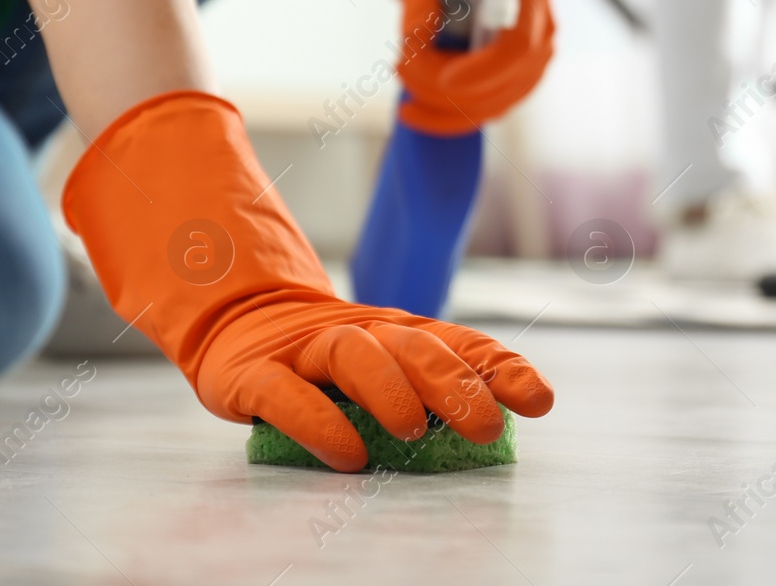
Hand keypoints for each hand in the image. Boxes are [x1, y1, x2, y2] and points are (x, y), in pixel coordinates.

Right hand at [196, 294, 554, 471]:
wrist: (237, 322)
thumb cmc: (324, 364)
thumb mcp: (384, 371)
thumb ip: (433, 392)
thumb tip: (505, 420)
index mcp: (395, 332)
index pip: (457, 343)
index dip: (499, 369)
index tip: (537, 400)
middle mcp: (358, 331)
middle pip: (412, 345)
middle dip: (453, 383)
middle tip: (484, 427)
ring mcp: (305, 351)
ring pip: (354, 353)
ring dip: (389, 389)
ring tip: (411, 431)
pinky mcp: (255, 376)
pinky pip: (287, 394)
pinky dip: (318, 421)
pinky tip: (346, 453)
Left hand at [393, 0, 554, 135]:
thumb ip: (419, 3)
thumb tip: (417, 44)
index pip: (519, 45)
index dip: (485, 70)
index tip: (444, 80)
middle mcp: (543, 34)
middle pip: (502, 85)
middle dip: (445, 88)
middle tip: (400, 66)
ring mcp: (534, 66)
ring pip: (489, 106)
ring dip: (438, 102)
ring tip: (400, 72)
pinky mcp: (514, 87)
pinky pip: (482, 115)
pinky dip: (443, 120)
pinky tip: (410, 112)